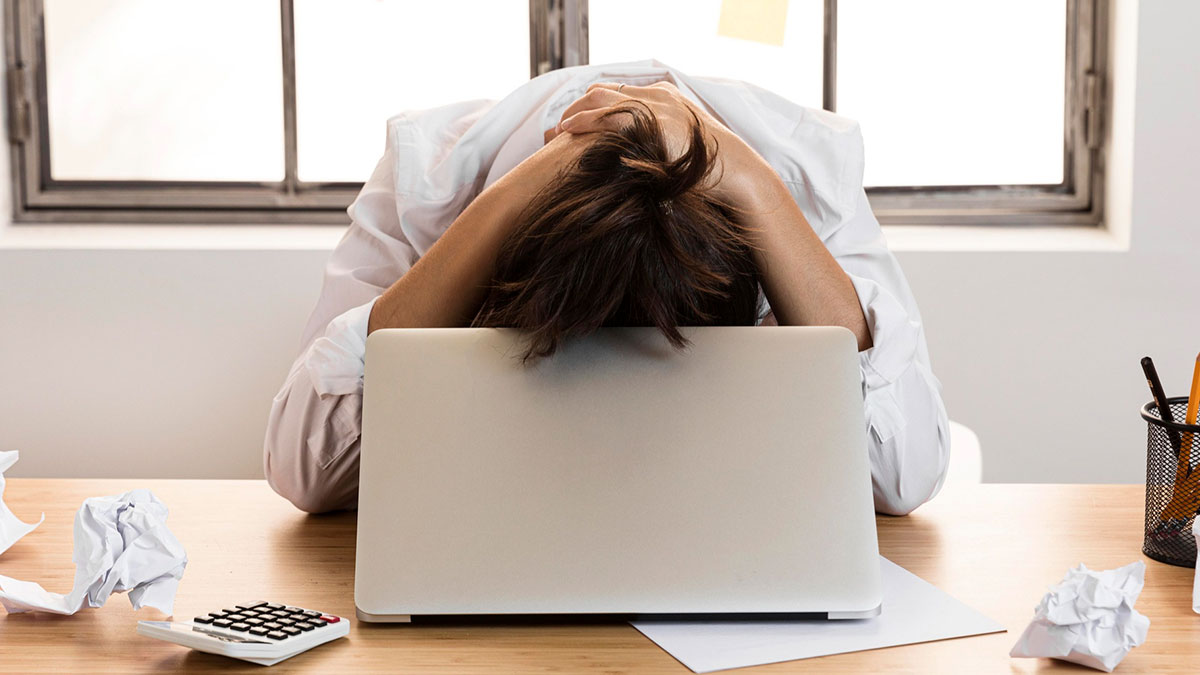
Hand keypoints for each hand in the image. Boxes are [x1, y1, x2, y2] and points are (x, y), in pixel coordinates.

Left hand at [545, 81, 771, 207]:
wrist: (734, 170)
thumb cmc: (711, 169)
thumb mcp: (683, 149)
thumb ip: (661, 146)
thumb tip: (645, 164)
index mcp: (665, 98)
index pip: (619, 94)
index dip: (593, 107)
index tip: (575, 124)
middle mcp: (657, 96)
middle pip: (604, 92)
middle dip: (577, 108)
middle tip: (558, 128)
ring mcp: (653, 105)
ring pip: (599, 99)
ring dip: (574, 113)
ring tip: (556, 130)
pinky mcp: (649, 121)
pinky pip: (605, 115)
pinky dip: (583, 121)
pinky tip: (567, 131)